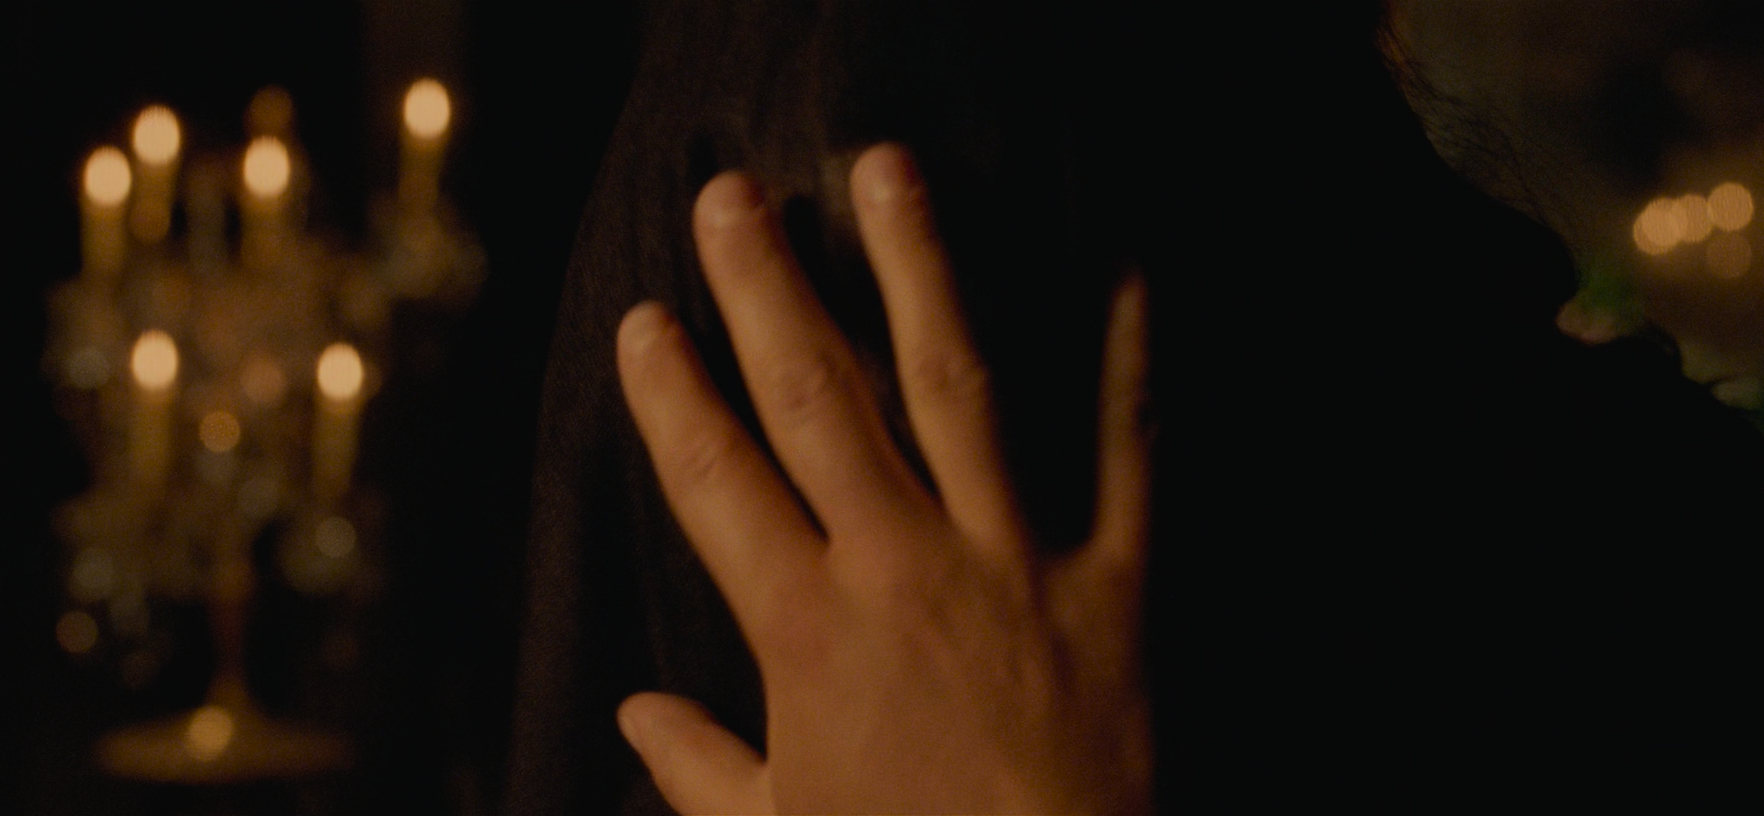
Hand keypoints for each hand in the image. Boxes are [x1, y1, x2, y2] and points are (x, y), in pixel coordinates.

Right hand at [614, 144, 1151, 814]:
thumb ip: (705, 768)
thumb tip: (636, 714)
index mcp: (805, 630)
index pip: (714, 479)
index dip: (670, 391)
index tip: (645, 315)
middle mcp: (899, 569)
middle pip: (814, 399)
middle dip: (764, 287)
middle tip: (732, 193)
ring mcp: (1009, 563)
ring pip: (950, 388)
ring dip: (914, 271)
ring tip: (885, 172)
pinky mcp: (1111, 585)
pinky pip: (1125, 457)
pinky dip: (1127, 365)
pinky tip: (1123, 272)